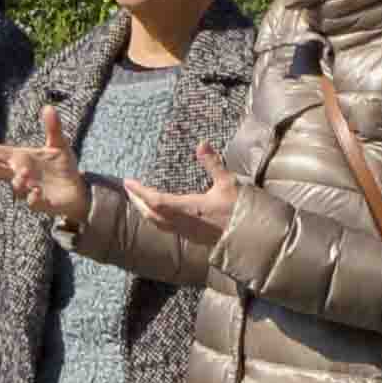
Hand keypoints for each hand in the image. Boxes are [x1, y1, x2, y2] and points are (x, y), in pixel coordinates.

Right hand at [0, 99, 91, 227]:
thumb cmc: (62, 166)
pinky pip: (33, 202)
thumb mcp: (58, 145)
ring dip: (17, 180)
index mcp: (20, 158)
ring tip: (24, 173)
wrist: (76, 189)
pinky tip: (37, 192)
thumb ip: (52, 128)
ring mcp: (28, 190)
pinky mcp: (41, 203)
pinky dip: (33, 198)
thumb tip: (49, 107)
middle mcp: (19, 174)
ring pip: (16, 186)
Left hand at [119, 129, 247, 245]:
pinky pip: (168, 228)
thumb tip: (201, 144)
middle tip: (129, 189)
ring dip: (146, 211)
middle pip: (151, 214)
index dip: (139, 191)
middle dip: (137, 201)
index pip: (155, 200)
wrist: (252, 238)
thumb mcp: (228, 183)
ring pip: (158, 223)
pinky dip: (157, 219)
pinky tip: (161, 213)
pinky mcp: (193, 237)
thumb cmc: (240, 210)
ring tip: (139, 201)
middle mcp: (183, 223)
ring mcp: (187, 232)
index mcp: (188, 208)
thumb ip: (213, 164)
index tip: (128, 182)